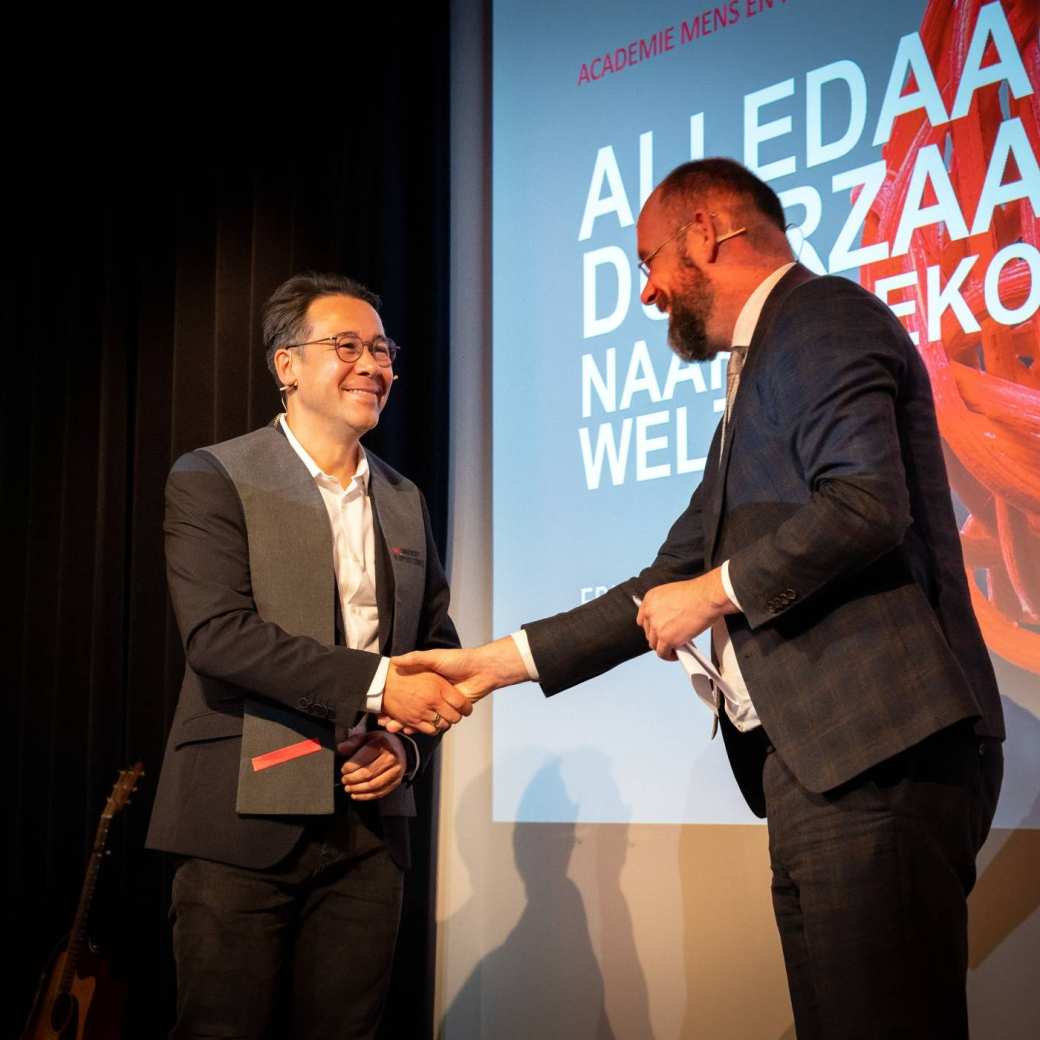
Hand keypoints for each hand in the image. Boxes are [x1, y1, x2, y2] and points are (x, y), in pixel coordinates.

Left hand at [337, 731, 406, 800]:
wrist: (399, 749)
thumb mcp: (367, 737)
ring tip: (348, 787)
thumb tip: (341, 748)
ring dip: (357, 789)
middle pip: (367, 774)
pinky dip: (365, 796)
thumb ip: (353, 742)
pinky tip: (356, 794)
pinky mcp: (396, 782)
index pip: (363, 759)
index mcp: (383, 744)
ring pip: (373, 785)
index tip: (343, 770)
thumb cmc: (381, 743)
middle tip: (344, 779)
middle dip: (352, 779)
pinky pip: (379, 793)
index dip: (350, 767)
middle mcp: (391, 757)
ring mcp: (395, 771)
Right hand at [379, 638, 528, 732]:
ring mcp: (443, 704)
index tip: (383, 701)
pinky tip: (407, 728)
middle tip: (383, 719)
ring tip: (390, 725)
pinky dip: (422, 728)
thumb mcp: (433, 657)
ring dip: (407, 722)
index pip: (410, 691)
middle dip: (398, 714)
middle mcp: (435, 695)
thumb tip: (395, 660)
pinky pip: (435, 723)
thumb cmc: (457, 660)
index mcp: (431, 682)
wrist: (481, 669)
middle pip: (413, 707)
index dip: (397, 696)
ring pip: (422, 718)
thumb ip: (416, 658)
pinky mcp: (453, 712)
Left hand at [637, 568, 734, 659]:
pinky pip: (663, 653)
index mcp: (650, 599)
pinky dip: (669, 656)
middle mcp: (650, 612)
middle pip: (649, 633)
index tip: (659, 630)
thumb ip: (665, 607)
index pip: (643, 619)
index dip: (652, 627)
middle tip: (671, 638)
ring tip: (676, 645)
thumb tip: (667, 619)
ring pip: (654, 645)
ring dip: (664, 646)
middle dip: (659, 637)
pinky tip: (677, 653)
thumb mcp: (672, 594)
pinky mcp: (666, 638)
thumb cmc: (697, 593)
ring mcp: (657, 626)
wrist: (707, 597)